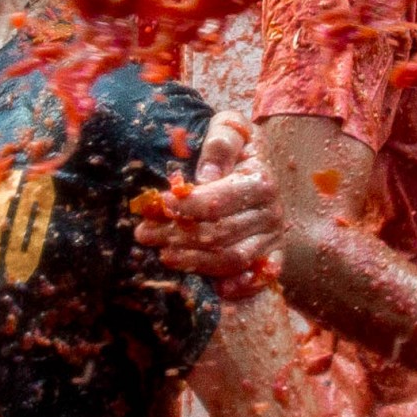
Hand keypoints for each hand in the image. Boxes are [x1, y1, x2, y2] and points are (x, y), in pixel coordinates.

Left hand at [137, 112, 281, 295]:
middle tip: (143, 233)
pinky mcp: (273, 254)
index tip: (159, 204)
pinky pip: (259, 277)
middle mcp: (271, 212)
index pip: (217, 202)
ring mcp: (273, 236)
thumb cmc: (237, 144)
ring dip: (194, 261)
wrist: (260, 159)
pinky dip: (240, 286)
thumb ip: (220, 143)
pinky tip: (217, 289)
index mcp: (260, 181)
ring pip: (232, 259)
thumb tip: (207, 176)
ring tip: (163, 255)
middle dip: (176, 235)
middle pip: (219, 234)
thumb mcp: (229, 127)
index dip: (186, 207)